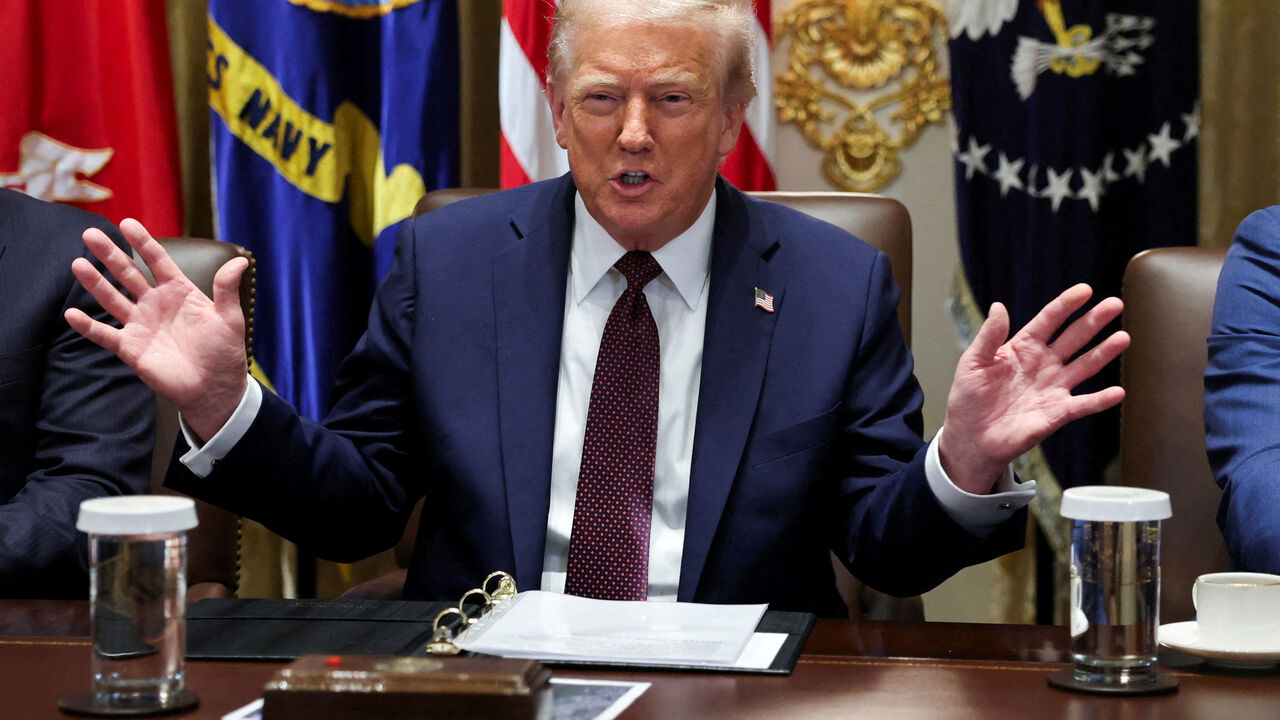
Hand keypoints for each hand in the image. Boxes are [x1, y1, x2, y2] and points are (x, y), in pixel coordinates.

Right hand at [64, 218, 249, 441]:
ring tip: (78, 264)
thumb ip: (227, 290)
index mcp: (179, 292)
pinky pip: (105, 335)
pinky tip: (72, 313)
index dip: (143, 242)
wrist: (214, 389)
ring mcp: (141, 324)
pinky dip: (88, 326)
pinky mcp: (131, 348)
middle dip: (110, 255)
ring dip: (95, 283)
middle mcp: (155, 304)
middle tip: (90, 234)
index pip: (157, 261)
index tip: (127, 223)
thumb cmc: (224, 352)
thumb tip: (241, 262)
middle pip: (129, 274)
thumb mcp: (229, 318)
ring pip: (112, 299)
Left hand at [939, 284, 1129, 493]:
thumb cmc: (969, 397)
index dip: (1066, 305)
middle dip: (1094, 321)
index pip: (1049, 320)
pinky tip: (1118, 392)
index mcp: (1023, 347)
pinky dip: (1100, 399)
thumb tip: (998, 306)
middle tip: (1116, 304)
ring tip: (1123, 337)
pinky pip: (1083, 404)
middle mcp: (1044, 364)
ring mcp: (1054, 387)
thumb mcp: (973, 362)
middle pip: (1074, 337)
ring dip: (1104, 352)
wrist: (971, 436)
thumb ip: (988, 336)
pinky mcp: (1057, 412)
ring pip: (1085, 365)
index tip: (1085, 290)